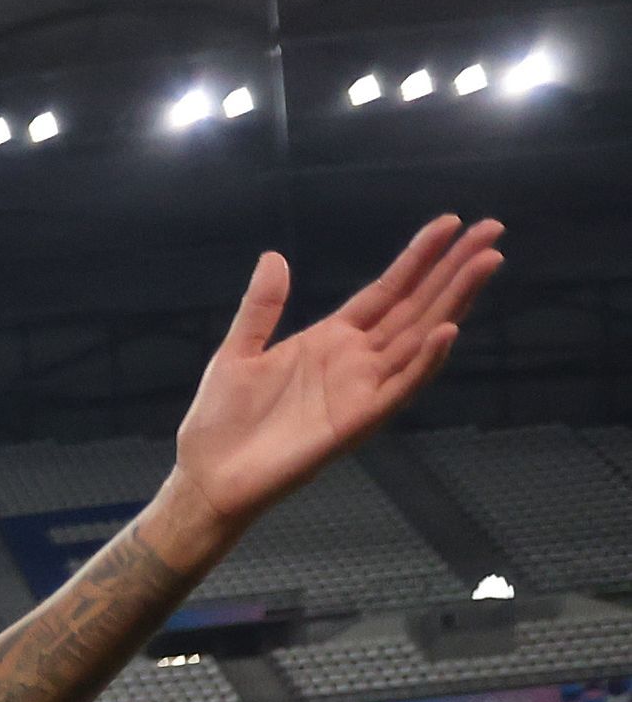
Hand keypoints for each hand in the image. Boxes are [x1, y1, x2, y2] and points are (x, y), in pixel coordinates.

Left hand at [165, 215, 504, 534]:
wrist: (208, 478)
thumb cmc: (221, 422)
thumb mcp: (237, 352)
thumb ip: (262, 307)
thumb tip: (273, 257)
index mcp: (330, 339)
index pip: (387, 290)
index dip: (418, 258)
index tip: (452, 223)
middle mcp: (356, 360)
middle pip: (416, 306)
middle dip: (453, 269)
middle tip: (492, 231)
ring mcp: (362, 389)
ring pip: (420, 337)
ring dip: (454, 302)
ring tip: (485, 263)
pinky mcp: (359, 420)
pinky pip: (401, 386)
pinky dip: (425, 360)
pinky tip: (448, 330)